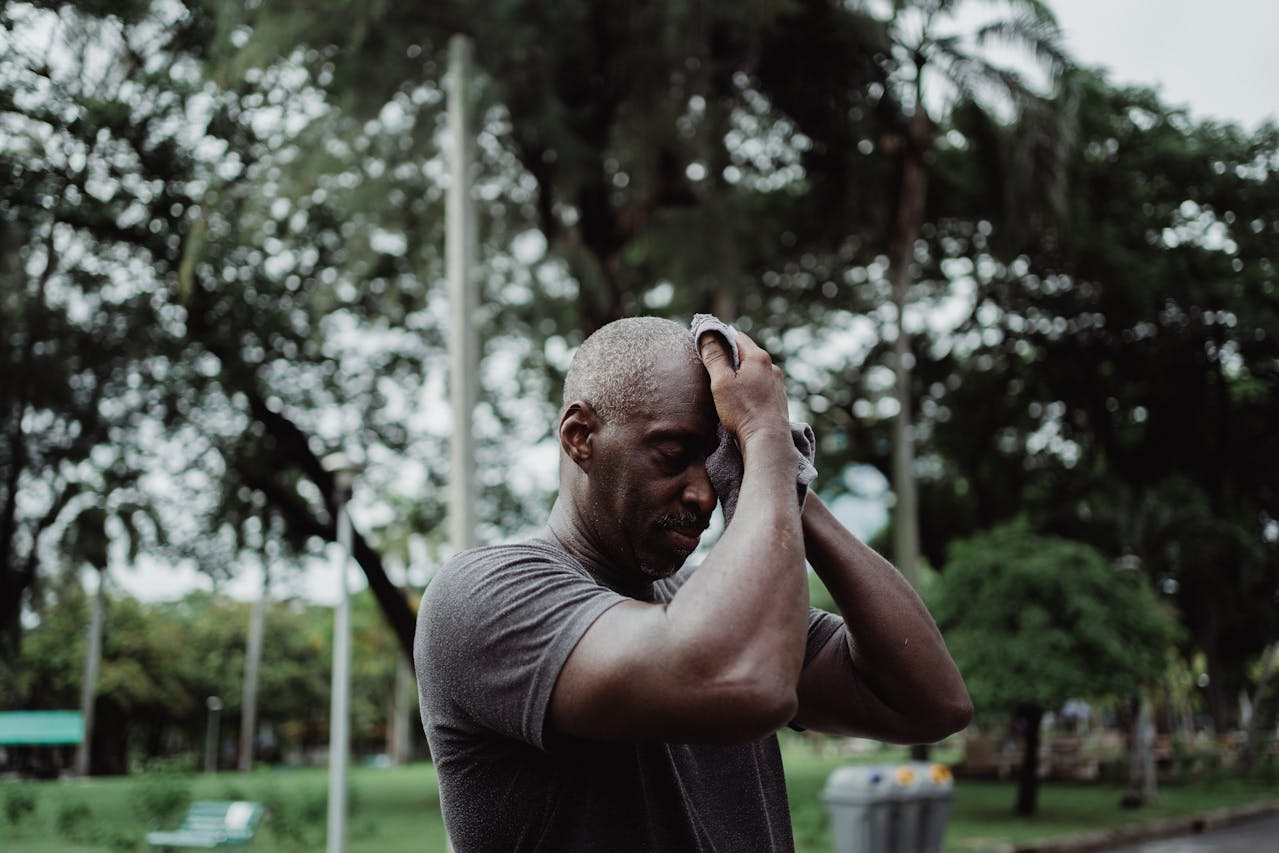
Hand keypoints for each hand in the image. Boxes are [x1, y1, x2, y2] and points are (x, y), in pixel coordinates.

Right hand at [697, 330, 790, 445]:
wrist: (768, 440)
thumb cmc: (743, 411)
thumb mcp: (721, 382)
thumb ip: (714, 357)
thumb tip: (707, 335)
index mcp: (758, 357)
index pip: (736, 336)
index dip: (719, 337)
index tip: (706, 343)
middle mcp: (771, 366)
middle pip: (746, 353)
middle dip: (730, 356)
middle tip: (712, 365)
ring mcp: (777, 382)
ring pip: (754, 370)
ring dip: (740, 372)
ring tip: (726, 384)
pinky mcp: (778, 398)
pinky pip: (761, 384)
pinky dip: (750, 386)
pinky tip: (742, 398)